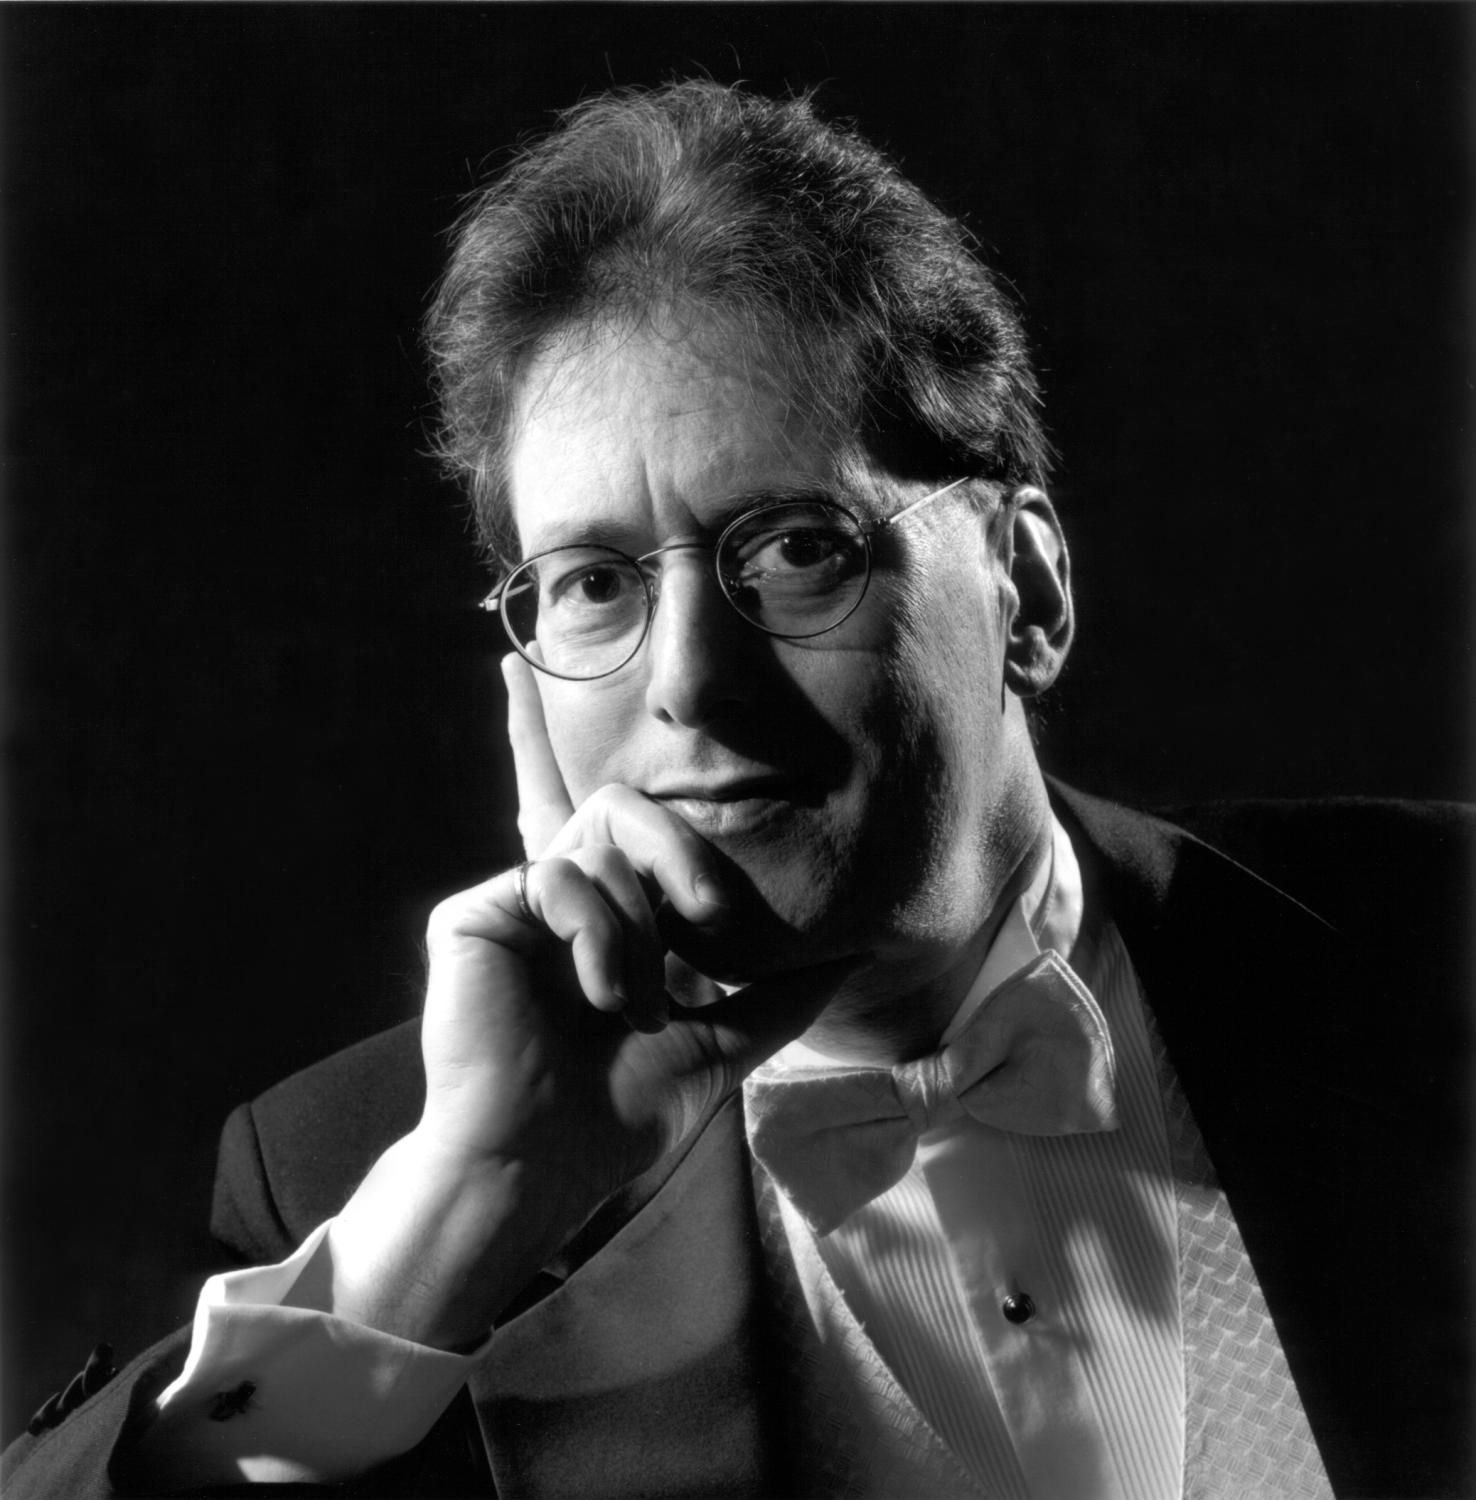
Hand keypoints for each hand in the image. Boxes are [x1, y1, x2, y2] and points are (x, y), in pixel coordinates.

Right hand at [418, 654, 853, 1202]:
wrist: (543, 1164)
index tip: (516, 665)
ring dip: (641, 928)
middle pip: (630, 807)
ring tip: (632, 1004)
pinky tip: (597, 995)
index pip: (598, 818)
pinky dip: (600, 936)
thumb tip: (856, 952)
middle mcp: (564, 893)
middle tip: (713, 924)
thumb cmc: (619, 1110)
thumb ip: (779, 992)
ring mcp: (518, 899)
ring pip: (606, 835)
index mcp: (609, 914)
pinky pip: (562, 875)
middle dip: (687, 856)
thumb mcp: (721, 1043)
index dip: (544, 734)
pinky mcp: (476, 910)